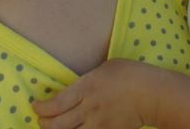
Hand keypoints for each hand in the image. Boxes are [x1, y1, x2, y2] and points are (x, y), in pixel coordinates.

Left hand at [33, 58, 162, 128]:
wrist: (152, 94)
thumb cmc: (131, 74)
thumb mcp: (105, 68)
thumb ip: (88, 80)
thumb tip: (76, 89)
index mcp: (86, 87)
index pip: (55, 104)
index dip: (41, 108)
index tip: (37, 106)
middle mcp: (88, 108)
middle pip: (56, 124)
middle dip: (44, 123)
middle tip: (43, 119)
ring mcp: (98, 124)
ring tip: (56, 128)